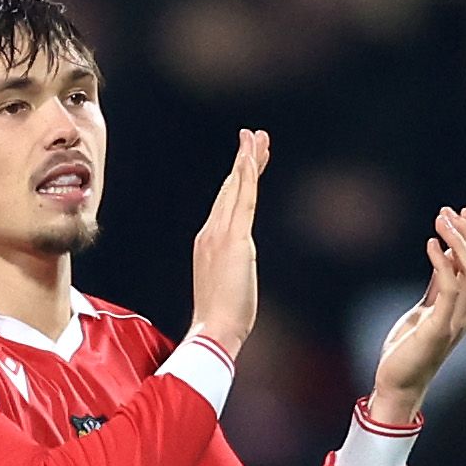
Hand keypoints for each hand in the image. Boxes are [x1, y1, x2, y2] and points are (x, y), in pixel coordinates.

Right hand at [190, 128, 267, 358]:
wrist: (214, 330)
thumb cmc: (222, 318)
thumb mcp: (228, 286)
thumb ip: (231, 271)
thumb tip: (236, 272)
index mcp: (208, 242)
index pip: (226, 203)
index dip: (237, 179)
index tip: (247, 160)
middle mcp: (210, 232)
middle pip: (230, 188)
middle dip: (243, 160)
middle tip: (253, 135)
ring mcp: (220, 234)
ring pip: (236, 188)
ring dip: (247, 159)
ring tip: (257, 136)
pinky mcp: (234, 240)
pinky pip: (243, 200)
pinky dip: (246, 176)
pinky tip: (251, 158)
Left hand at [369, 206, 465, 420]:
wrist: (397, 383)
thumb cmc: (409, 348)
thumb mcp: (427, 307)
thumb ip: (440, 282)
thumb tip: (447, 249)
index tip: (461, 212)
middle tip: (446, 212)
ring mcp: (458, 321)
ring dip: (457, 240)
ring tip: (439, 221)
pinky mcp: (439, 329)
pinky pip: (450, 287)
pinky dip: (442, 261)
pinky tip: (430, 245)